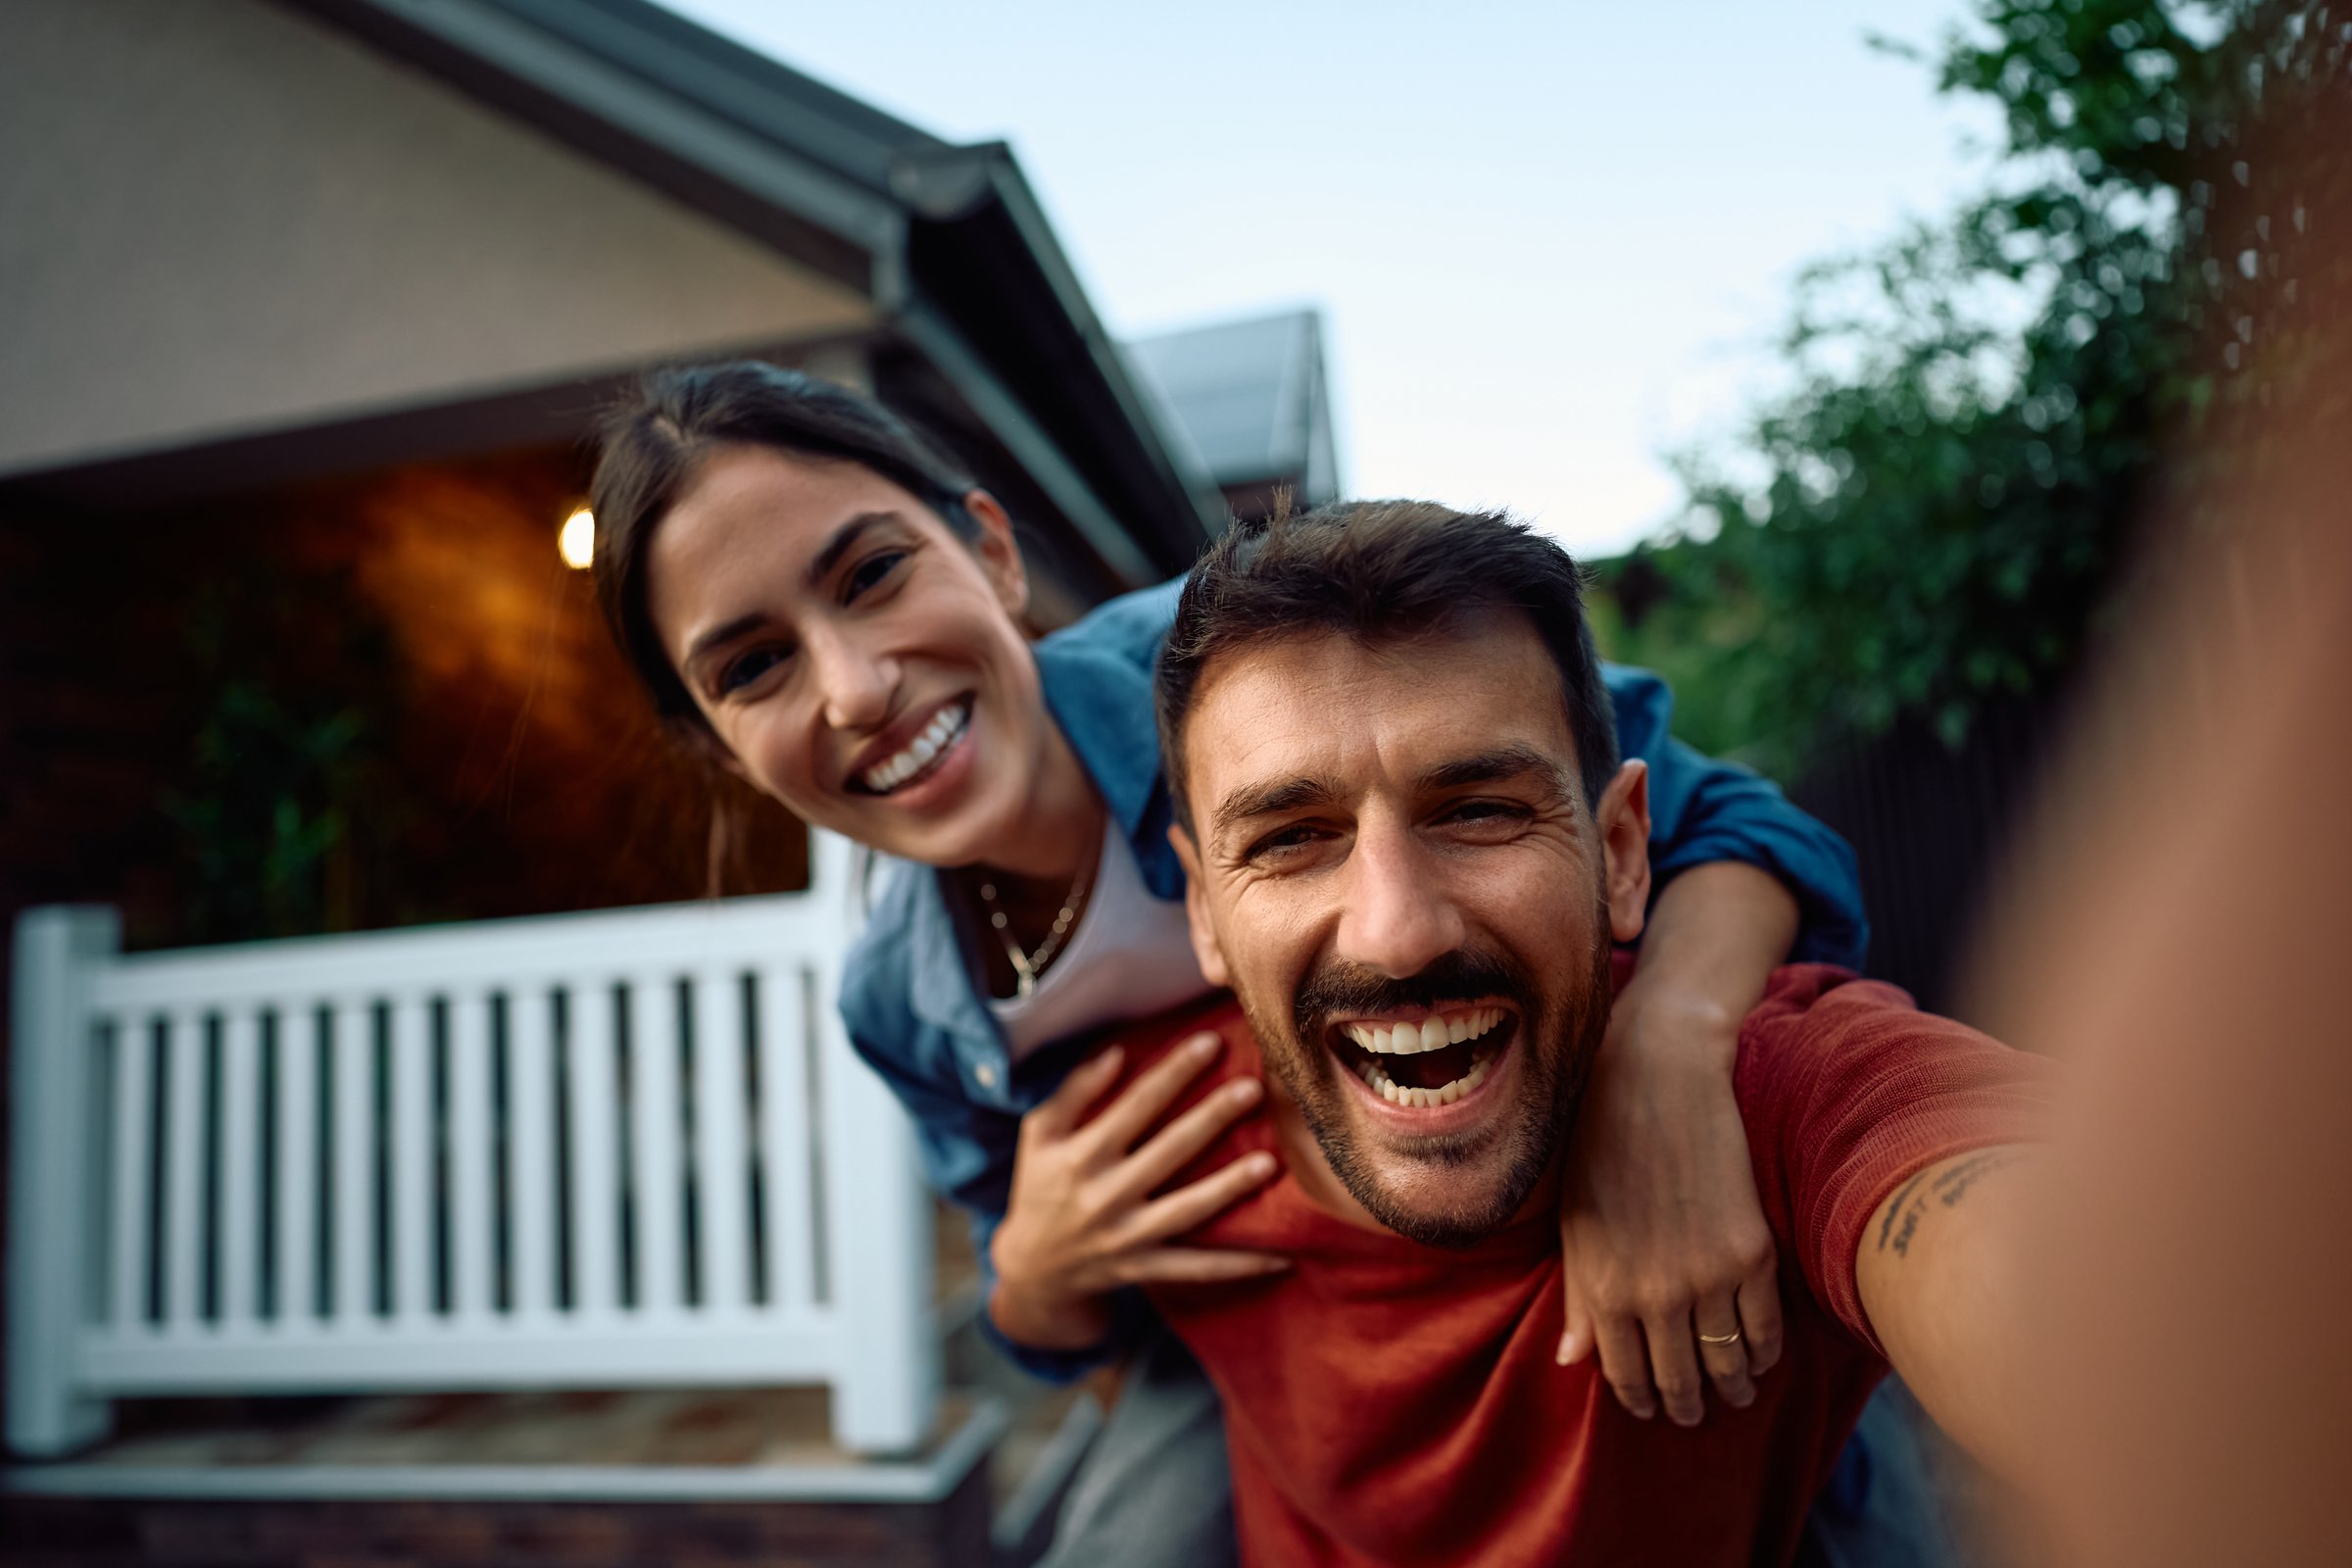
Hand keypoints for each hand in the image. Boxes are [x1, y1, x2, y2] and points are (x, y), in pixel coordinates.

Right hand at [988, 1030, 1287, 1349]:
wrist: (1032, 1271)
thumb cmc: (1040, 1187)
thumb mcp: (1040, 1134)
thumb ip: (1074, 1091)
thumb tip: (1117, 1052)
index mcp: (1081, 1154)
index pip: (1136, 1105)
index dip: (1174, 1071)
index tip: (1212, 1042)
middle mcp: (1105, 1195)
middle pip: (1169, 1150)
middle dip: (1212, 1117)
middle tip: (1253, 1089)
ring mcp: (1126, 1236)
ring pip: (1187, 1209)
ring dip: (1230, 1187)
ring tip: (1270, 1163)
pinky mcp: (1144, 1268)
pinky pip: (1196, 1268)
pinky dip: (1238, 1265)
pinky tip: (1281, 1256)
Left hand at [1555, 993, 1782, 1425]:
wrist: (1655, 1079)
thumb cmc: (1600, 1146)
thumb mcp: (1575, 1226)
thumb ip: (1579, 1298)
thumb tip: (1573, 1362)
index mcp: (1603, 1290)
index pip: (1625, 1374)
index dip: (1640, 1399)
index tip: (1650, 1408)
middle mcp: (1655, 1295)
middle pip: (1680, 1379)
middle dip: (1687, 1405)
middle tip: (1694, 1413)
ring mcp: (1707, 1277)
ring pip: (1728, 1363)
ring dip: (1733, 1388)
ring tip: (1735, 1392)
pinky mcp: (1750, 1253)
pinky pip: (1765, 1328)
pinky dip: (1763, 1352)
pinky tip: (1759, 1356)